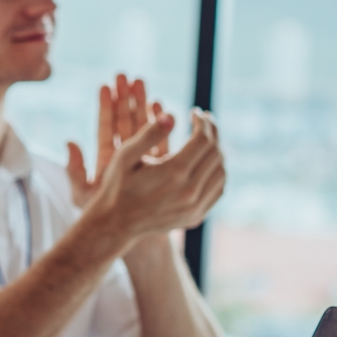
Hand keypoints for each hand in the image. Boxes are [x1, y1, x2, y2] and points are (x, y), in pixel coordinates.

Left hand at [67, 74, 158, 208]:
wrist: (128, 235)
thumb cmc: (103, 216)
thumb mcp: (83, 194)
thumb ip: (75, 171)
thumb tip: (69, 142)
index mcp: (106, 160)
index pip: (106, 127)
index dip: (105, 107)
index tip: (104, 85)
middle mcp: (125, 158)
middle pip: (125, 122)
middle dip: (125, 98)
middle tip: (125, 75)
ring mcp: (144, 161)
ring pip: (143, 128)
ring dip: (143, 105)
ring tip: (142, 82)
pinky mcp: (161, 167)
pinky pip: (162, 142)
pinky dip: (162, 126)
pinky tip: (165, 108)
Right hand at [83, 108, 225, 250]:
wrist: (115, 224)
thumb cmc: (117, 185)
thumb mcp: (125, 155)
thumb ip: (149, 133)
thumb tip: (172, 115)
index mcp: (174, 172)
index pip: (203, 139)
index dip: (202, 122)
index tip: (195, 112)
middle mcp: (190, 190)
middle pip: (216, 153)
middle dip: (212, 132)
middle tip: (203, 121)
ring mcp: (195, 206)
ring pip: (221, 172)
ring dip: (216, 151)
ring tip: (205, 140)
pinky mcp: (196, 216)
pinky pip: (218, 190)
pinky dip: (216, 172)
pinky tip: (205, 163)